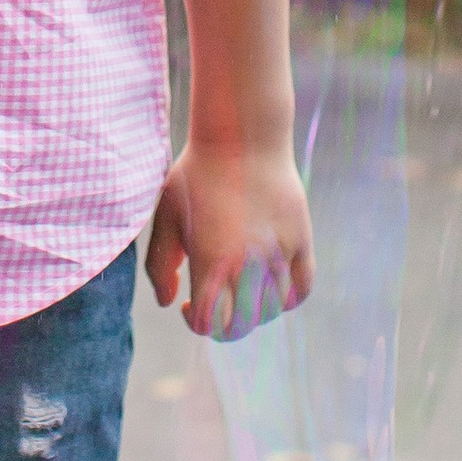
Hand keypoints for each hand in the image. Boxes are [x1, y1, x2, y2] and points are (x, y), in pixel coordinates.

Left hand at [145, 137, 313, 339]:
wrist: (243, 135)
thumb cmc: (197, 174)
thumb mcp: (165, 216)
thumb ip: (159, 266)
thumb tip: (170, 302)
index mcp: (212, 261)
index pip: (210, 324)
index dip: (196, 322)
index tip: (188, 304)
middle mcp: (248, 264)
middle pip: (243, 325)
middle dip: (225, 323)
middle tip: (215, 302)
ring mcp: (279, 254)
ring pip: (272, 310)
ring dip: (253, 310)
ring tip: (239, 287)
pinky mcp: (301, 241)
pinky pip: (301, 289)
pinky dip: (287, 298)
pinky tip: (269, 285)